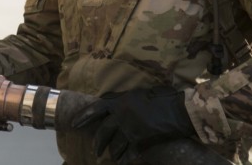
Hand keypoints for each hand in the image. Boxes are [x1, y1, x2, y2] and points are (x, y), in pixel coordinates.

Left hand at [72, 87, 194, 164]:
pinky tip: (122, 163)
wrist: (178, 110)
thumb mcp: (137, 94)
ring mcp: (130, 130)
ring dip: (112, 153)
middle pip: (103, 132)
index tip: (74, 123)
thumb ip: (122, 100)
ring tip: (111, 157)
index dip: (83, 116)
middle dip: (98, 143)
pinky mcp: (140, 142)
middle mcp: (121, 116)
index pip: (96, 109)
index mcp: (119, 102)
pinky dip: (125, 160)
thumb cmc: (160, 98)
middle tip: (96, 150)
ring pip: (115, 146)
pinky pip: (128, 154)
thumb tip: (110, 103)